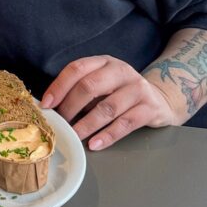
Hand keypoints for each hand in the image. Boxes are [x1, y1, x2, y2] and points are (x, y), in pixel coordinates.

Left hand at [41, 55, 177, 149]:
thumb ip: (81, 90)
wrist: (160, 100)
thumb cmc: (121, 93)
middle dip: (70, 106)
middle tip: (60, 123)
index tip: (46, 105)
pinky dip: (108, 135)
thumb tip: (51, 107)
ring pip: (107, 107)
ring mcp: (137, 89)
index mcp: (104, 62)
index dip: (59, 86)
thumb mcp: (102, 84)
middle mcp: (121, 71)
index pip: (77, 69)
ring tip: (74, 136)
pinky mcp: (149, 108)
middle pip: (90, 86)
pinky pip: (125, 123)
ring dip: (86, 124)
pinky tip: (95, 143)